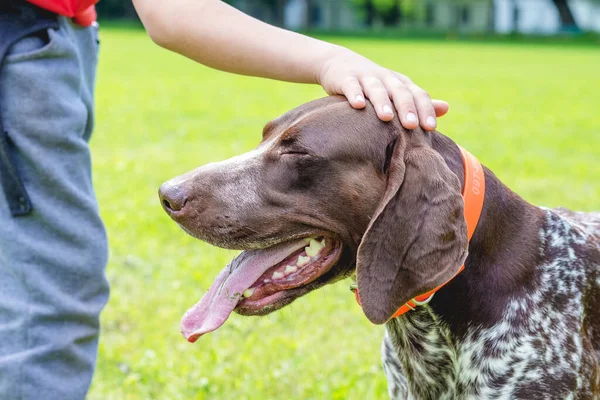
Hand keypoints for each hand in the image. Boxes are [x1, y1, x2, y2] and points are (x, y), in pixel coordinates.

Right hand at [317, 47, 448, 129]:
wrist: (339, 63)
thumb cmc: (372, 85)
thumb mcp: (395, 91)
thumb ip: (417, 102)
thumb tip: (446, 109)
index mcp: (400, 84)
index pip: (417, 95)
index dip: (425, 109)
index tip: (431, 128)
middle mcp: (386, 79)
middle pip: (399, 92)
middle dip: (406, 108)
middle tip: (412, 125)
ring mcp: (365, 78)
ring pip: (376, 89)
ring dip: (382, 102)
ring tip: (386, 117)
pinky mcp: (346, 79)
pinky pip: (351, 86)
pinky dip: (355, 94)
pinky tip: (358, 105)